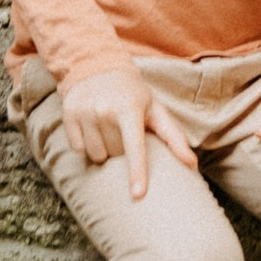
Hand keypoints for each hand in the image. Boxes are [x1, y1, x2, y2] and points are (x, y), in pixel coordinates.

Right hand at [60, 64, 198, 200]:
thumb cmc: (132, 94)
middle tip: (123, 133)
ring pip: (96, 156)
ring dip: (104, 151)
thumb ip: (173, 136)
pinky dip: (87, 146)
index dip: (137, 172)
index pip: (134, 147)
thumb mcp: (155, 109)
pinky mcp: (68, 115)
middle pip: (115, 155)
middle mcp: (105, 110)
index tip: (138, 194)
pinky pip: (79, 149)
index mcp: (129, 108)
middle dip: (122, 151)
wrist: (96, 66)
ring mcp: (84, 112)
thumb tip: (192, 164)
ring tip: (108, 131)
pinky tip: (92, 129)